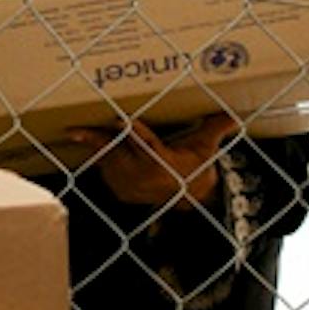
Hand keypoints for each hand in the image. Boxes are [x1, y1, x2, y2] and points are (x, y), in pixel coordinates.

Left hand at [69, 117, 239, 206]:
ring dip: (92, 145)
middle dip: (95, 140)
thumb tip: (235, 116)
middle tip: (73, 131)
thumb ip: (217, 128)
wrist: (186, 193)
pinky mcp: (119, 189)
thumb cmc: (195, 162)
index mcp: (162, 162)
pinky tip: (87, 143)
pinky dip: (97, 155)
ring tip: (74, 132)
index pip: (147, 144)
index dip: (133, 133)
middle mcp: (143, 175)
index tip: (119, 121)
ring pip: (106, 157)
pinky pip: (103, 167)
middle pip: (115, 151)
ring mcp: (129, 184)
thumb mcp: (206, 146)